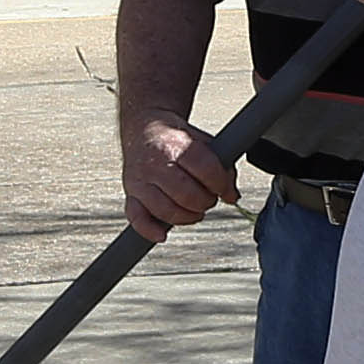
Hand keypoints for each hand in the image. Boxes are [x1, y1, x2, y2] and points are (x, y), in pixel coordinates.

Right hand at [121, 115, 239, 239]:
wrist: (144, 129)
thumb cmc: (175, 140)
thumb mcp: (203, 143)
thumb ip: (222, 168)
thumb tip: (231, 196)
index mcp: (177, 146)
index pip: (205, 170)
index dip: (220, 184)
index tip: (222, 188)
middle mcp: (156, 163)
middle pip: (186, 194)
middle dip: (205, 202)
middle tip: (208, 199)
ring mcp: (141, 180)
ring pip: (165, 209)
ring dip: (186, 217)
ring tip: (194, 211)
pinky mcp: (131, 193)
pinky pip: (137, 217)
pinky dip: (149, 230)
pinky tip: (162, 234)